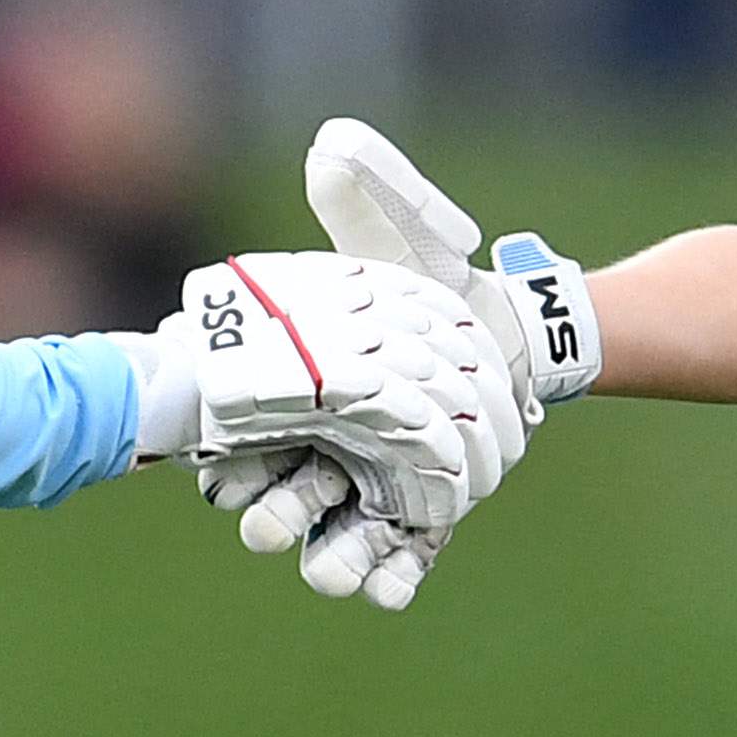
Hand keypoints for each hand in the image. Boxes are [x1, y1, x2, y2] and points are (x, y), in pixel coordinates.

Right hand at [213, 121, 605, 604]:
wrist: (516, 338)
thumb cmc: (445, 287)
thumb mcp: (401, 237)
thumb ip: (369, 196)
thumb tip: (333, 144)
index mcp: (309, 395)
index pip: (256, 434)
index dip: (235, 459)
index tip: (220, 476)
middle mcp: (332, 447)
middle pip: (292, 491)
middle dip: (276, 514)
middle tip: (258, 528)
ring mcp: (377, 485)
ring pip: (344, 532)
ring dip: (333, 556)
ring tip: (330, 572)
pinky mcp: (425, 512)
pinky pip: (404, 554)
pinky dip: (394, 577)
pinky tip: (390, 591)